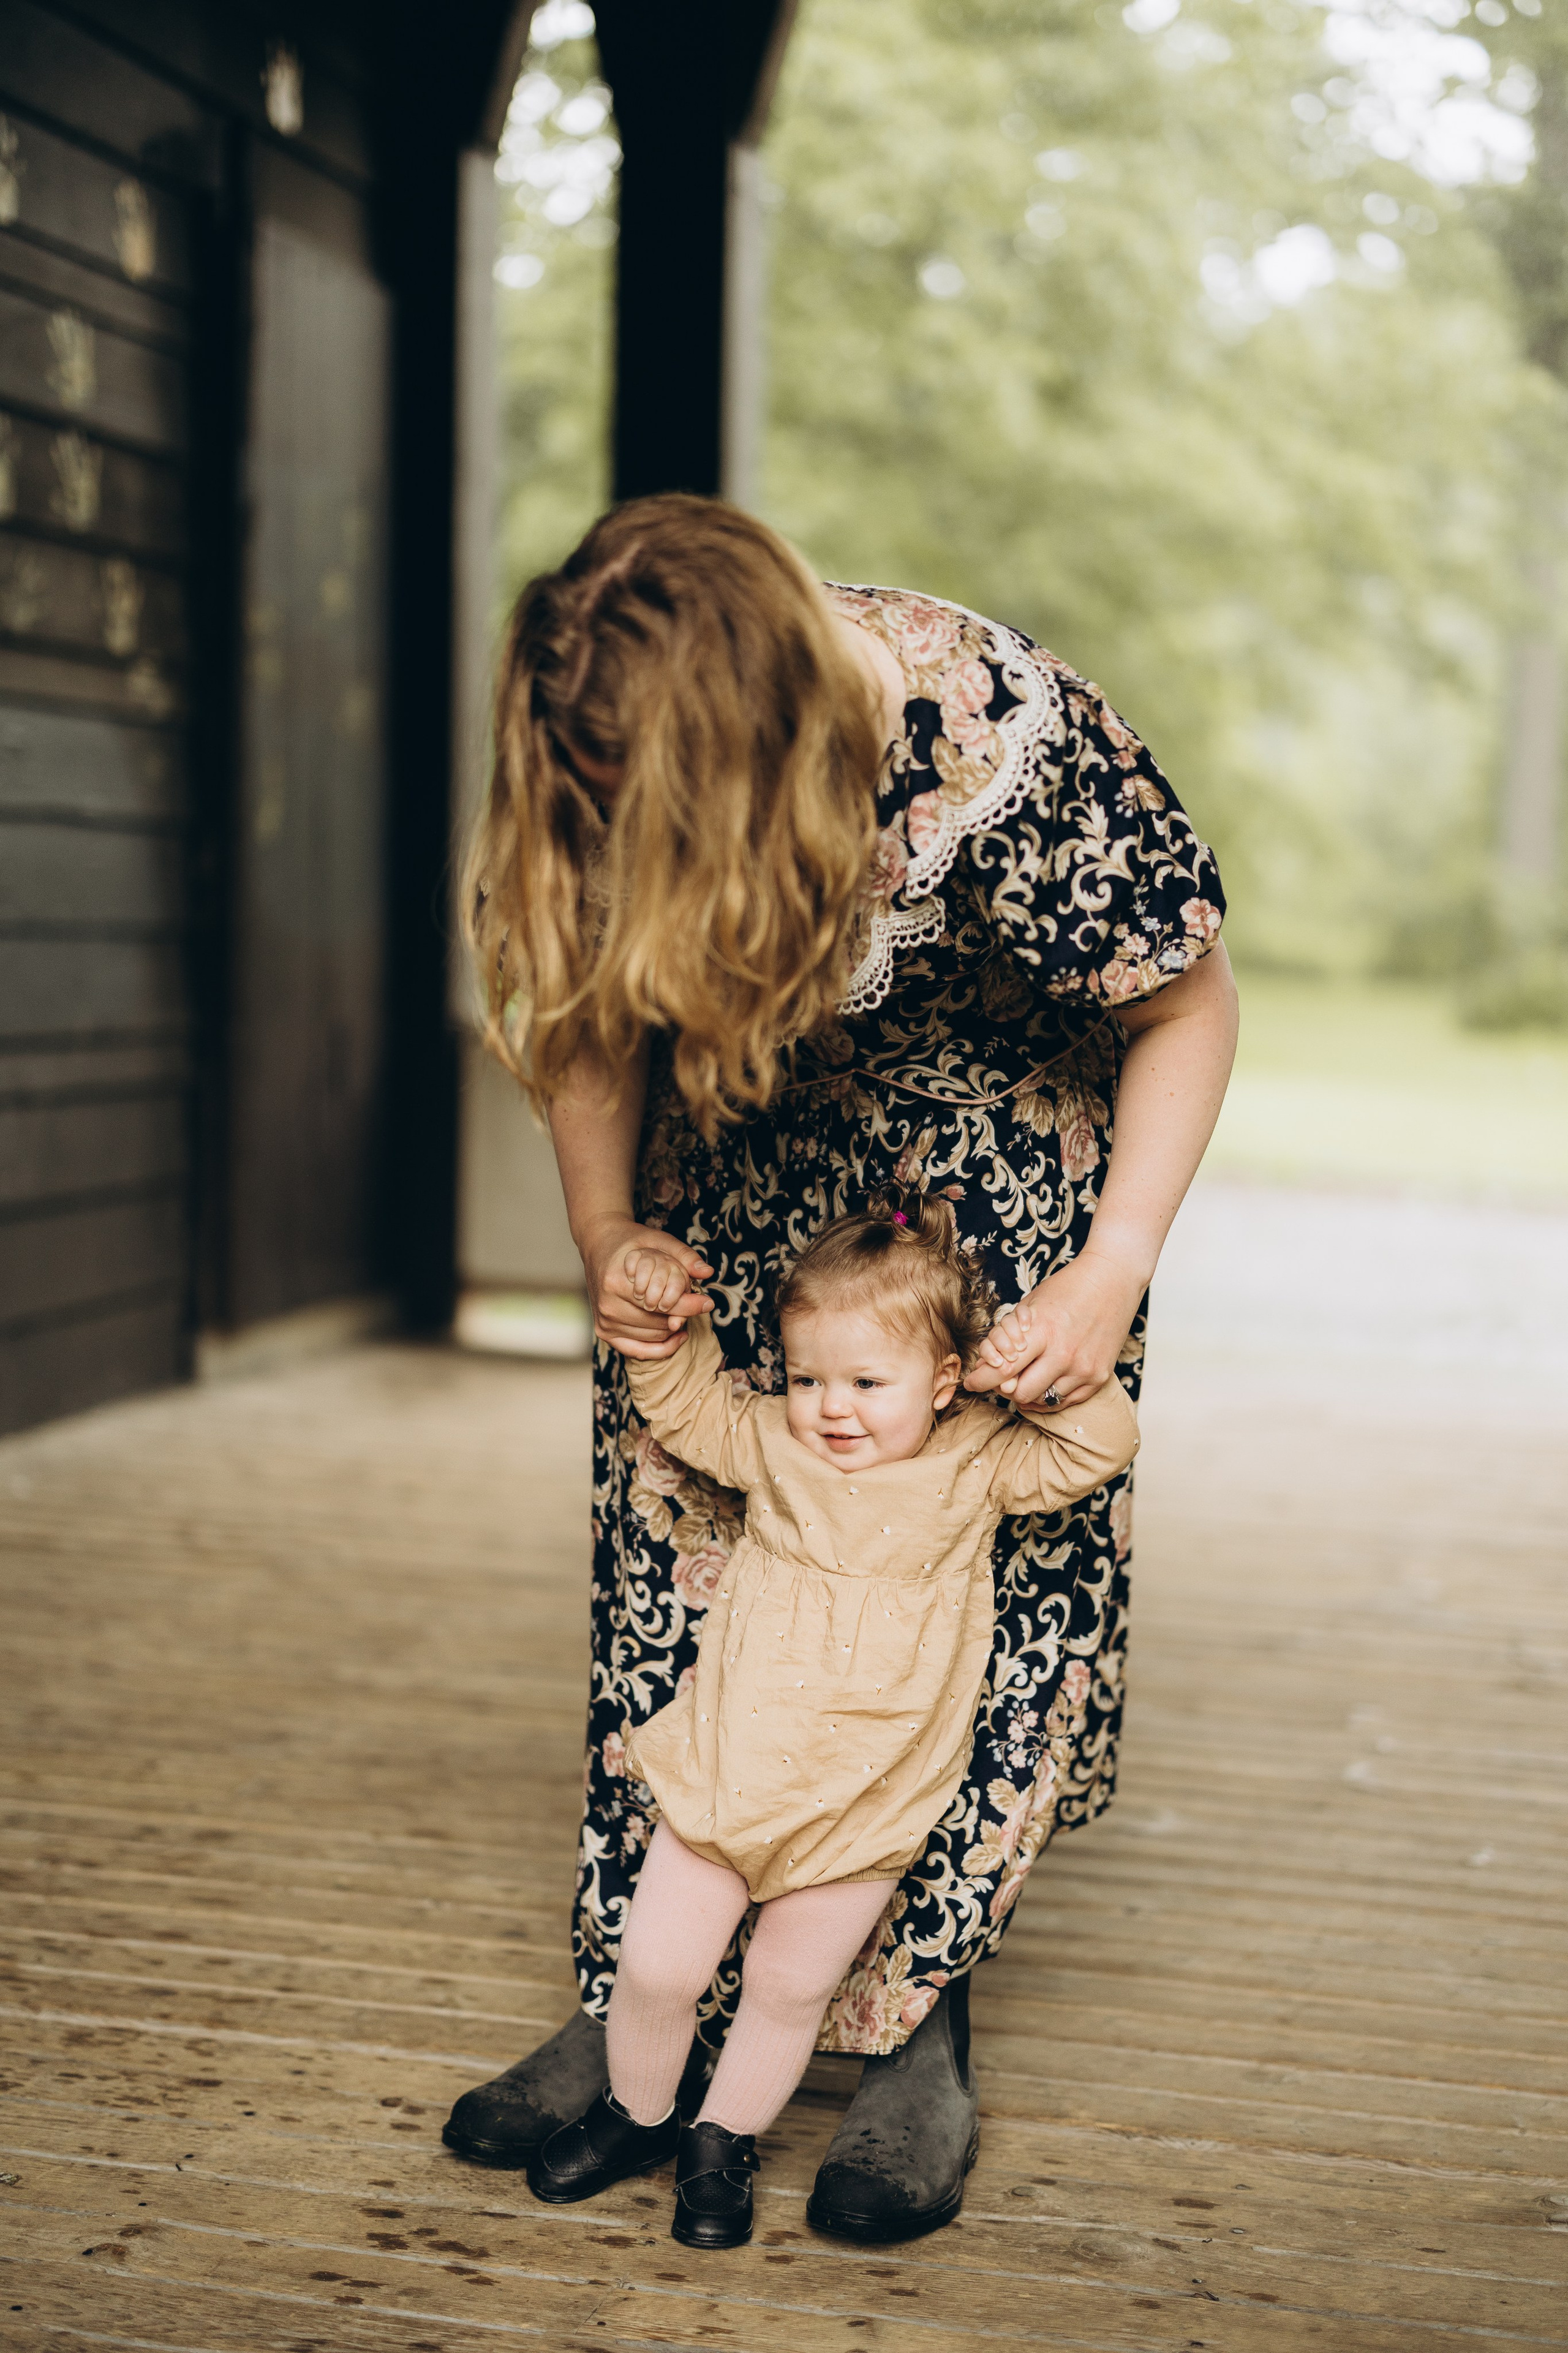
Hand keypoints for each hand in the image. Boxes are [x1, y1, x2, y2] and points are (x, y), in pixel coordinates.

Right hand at [579, 1214, 713, 1359]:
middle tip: (691, 1303)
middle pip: (660, 1322)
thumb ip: (684, 1255)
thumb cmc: (630, 1243)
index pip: (663, 1303)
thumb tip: (707, 1272)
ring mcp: (604, 1322)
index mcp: (616, 1282)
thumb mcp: (658, 1240)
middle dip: (681, 1314)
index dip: (690, 1305)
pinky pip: (639, 1351)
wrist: (599, 1245)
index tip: (708, 1302)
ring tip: (678, 1311)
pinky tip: (676, 1335)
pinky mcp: (604, 1332)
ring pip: (654, 1336)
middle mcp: (607, 1306)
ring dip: (672, 1327)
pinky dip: (661, 1348)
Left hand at [964, 1248, 1144, 1408]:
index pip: (1002, 1371)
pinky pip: (1065, 1402)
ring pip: (1042, 1400)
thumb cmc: (1066, 1289)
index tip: (971, 1382)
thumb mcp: (1030, 1305)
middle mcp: (1064, 1354)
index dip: (981, 1380)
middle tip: (1002, 1377)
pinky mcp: (1099, 1377)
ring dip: (1028, 1392)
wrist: (1112, 1279)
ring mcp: (1084, 1368)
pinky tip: (1045, 1380)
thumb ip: (1008, 1337)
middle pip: (1019, 1393)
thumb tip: (985, 1367)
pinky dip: (1050, 1395)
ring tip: (1026, 1375)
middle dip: (1004, 1387)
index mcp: (1043, 1331)